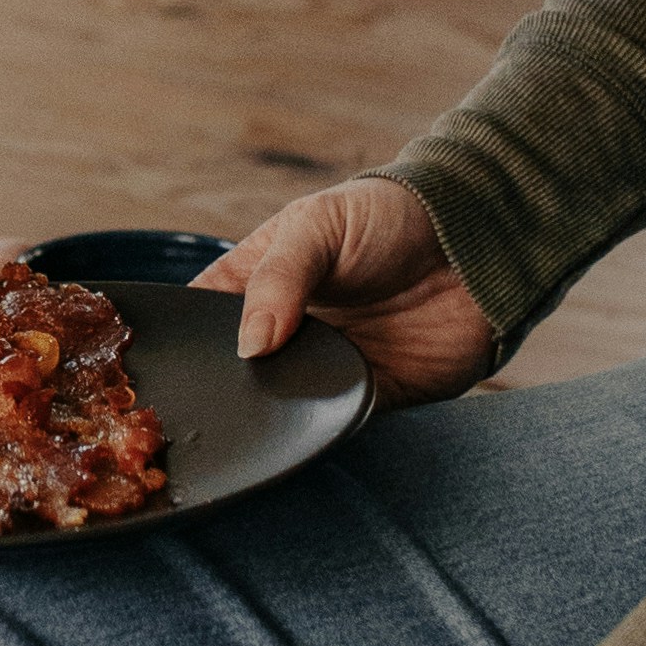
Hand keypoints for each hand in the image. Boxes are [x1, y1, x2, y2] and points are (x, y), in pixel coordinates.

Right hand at [205, 171, 497, 408]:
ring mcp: (323, 368)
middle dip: (223, 390)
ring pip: (279, 408)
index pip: (202, 320)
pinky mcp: (368, 397)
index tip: (167, 365)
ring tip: (262, 413)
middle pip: (235, 374)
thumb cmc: (389, 216)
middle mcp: (284, 332)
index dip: (185, 342)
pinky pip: (334, 424)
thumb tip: (248, 345)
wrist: (478, 240)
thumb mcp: (317, 226)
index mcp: (256, 284)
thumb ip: (278, 280)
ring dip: (271, 414)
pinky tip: (312, 422)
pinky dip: (322, 429)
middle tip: (209, 403)